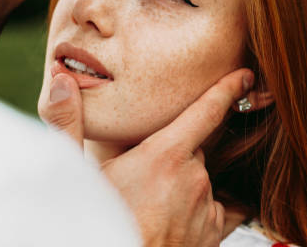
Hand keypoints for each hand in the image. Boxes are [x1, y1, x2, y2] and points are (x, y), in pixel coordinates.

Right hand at [39, 69, 254, 246]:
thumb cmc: (100, 226)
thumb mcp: (77, 177)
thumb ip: (68, 126)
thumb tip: (62, 82)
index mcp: (164, 156)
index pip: (207, 111)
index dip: (227, 89)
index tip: (245, 76)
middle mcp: (193, 178)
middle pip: (193, 150)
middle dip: (174, 154)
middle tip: (145, 176)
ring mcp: (206, 206)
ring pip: (201, 180)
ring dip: (184, 184)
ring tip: (152, 204)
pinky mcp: (214, 233)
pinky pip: (219, 209)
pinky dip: (203, 208)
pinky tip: (179, 216)